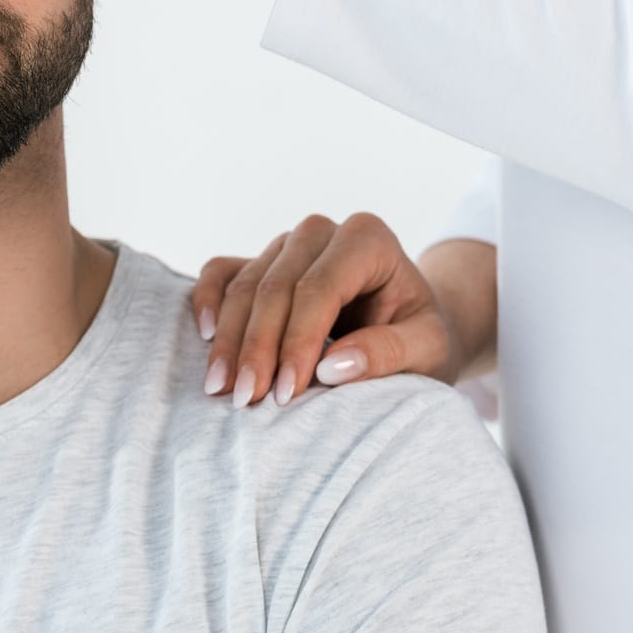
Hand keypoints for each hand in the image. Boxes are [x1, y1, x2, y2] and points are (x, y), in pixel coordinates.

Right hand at [189, 212, 467, 406]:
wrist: (408, 322)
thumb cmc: (421, 336)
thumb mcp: (428, 349)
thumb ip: (389, 353)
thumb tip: (331, 368)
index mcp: (368, 240)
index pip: (319, 289)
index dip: (298, 342)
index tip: (286, 394)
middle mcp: (322, 232)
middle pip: (275, 287)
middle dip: (257, 347)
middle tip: (245, 399)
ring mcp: (287, 244)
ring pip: (244, 285)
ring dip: (228, 339)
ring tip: (221, 388)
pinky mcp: (261, 261)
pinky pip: (222, 272)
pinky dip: (208, 301)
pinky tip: (203, 337)